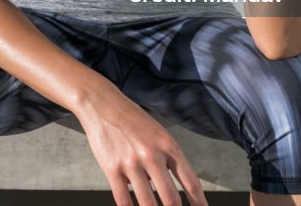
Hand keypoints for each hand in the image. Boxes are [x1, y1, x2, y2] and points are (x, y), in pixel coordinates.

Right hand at [75, 84, 207, 205]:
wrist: (102, 103)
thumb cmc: (131, 118)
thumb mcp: (157, 133)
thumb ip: (165, 159)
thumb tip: (163, 187)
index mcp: (168, 145)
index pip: (190, 181)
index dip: (199, 202)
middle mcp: (152, 155)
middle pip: (170, 198)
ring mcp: (131, 163)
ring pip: (147, 203)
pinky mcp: (112, 168)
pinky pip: (123, 199)